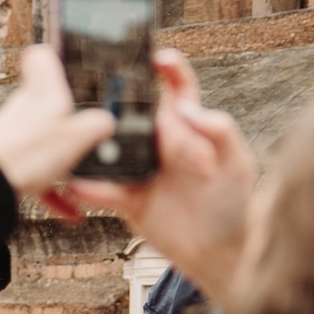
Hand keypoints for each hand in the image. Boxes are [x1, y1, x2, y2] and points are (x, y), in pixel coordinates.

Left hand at [0, 45, 116, 206]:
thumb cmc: (26, 155)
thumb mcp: (79, 136)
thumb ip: (98, 125)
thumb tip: (108, 123)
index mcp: (42, 92)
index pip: (40, 56)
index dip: (55, 55)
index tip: (67, 60)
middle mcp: (24, 109)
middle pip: (46, 102)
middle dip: (68, 117)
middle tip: (89, 130)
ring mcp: (13, 135)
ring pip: (43, 140)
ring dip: (63, 158)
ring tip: (83, 176)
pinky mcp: (7, 162)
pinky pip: (37, 174)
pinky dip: (54, 190)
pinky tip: (71, 211)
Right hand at [67, 49, 256, 306]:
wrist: (220, 255)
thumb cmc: (234, 205)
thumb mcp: (236, 164)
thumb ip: (218, 131)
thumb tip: (187, 107)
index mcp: (189, 127)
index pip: (177, 89)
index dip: (167, 69)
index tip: (157, 58)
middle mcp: (161, 143)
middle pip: (133, 112)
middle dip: (116, 99)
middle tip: (99, 92)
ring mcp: (141, 169)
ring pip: (110, 147)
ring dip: (94, 141)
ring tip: (78, 135)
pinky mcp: (127, 198)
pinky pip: (102, 189)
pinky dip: (89, 186)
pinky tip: (77, 182)